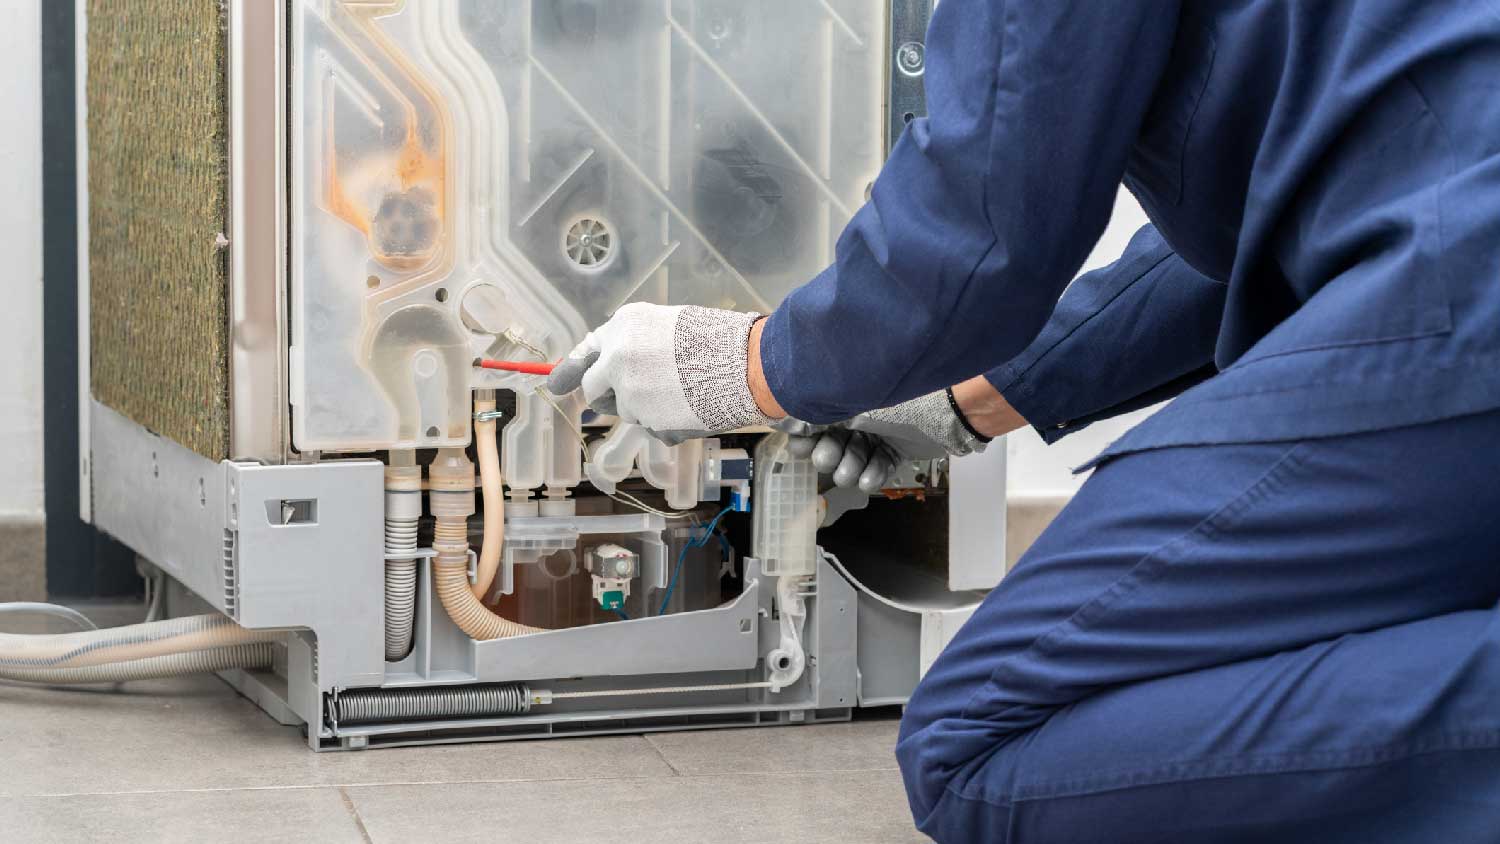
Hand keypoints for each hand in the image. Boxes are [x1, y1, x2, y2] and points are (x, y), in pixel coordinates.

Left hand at [547, 303, 771, 442]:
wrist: (749, 365)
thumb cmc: (717, 339)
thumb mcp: (668, 324)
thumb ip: (632, 344)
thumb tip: (603, 373)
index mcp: (622, 327)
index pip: (585, 353)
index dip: (571, 371)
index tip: (555, 384)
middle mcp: (617, 359)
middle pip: (595, 390)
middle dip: (611, 395)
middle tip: (639, 392)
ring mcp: (631, 394)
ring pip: (626, 412)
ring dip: (645, 408)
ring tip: (683, 391)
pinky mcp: (649, 422)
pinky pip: (651, 429)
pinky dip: (667, 423)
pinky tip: (692, 405)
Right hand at [783, 390, 986, 492]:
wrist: (950, 408)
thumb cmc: (903, 394)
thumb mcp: (853, 398)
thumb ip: (820, 407)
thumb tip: (788, 415)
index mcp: (843, 394)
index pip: (811, 420)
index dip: (805, 437)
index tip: (804, 447)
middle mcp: (857, 412)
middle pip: (828, 444)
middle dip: (828, 456)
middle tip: (830, 457)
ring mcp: (877, 432)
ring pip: (851, 461)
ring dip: (850, 469)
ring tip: (856, 470)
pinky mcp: (896, 449)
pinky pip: (876, 469)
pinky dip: (873, 475)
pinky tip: (872, 476)